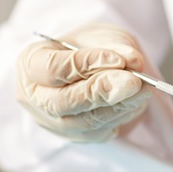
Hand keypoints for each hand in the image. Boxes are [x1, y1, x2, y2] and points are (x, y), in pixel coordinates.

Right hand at [15, 24, 150, 141]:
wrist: (89, 64)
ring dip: (118, 106)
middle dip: (101, 92)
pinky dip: (121, 116)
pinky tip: (136, 101)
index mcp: (29, 63)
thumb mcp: (99, 35)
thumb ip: (114, 46)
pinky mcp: (74, 136)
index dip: (85, 64)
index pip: (52, 68)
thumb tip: (133, 62)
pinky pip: (98, 131)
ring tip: (143, 87)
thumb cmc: (87, 46)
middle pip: (63, 102)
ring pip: (84, 121)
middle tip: (133, 82)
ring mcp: (52, 121)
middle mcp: (34, 97)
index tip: (118, 59)